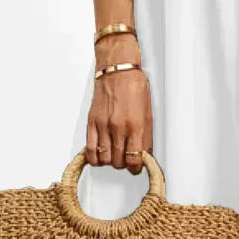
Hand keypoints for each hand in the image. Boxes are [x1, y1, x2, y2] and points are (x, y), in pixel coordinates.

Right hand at [87, 33, 152, 174]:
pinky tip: (100, 156)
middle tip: (126, 158)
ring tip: (114, 155)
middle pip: (118, 162)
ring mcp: (104, 126)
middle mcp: (119, 127)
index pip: (134, 159)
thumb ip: (146, 137)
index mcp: (136, 125)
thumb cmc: (135, 88)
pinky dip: (95, 158)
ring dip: (110, 161)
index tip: (136, 167)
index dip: (135, 167)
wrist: (118, 71)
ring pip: (104, 159)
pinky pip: (90, 150)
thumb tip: (144, 154)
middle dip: (123, 164)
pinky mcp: (92, 123)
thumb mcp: (148, 113)